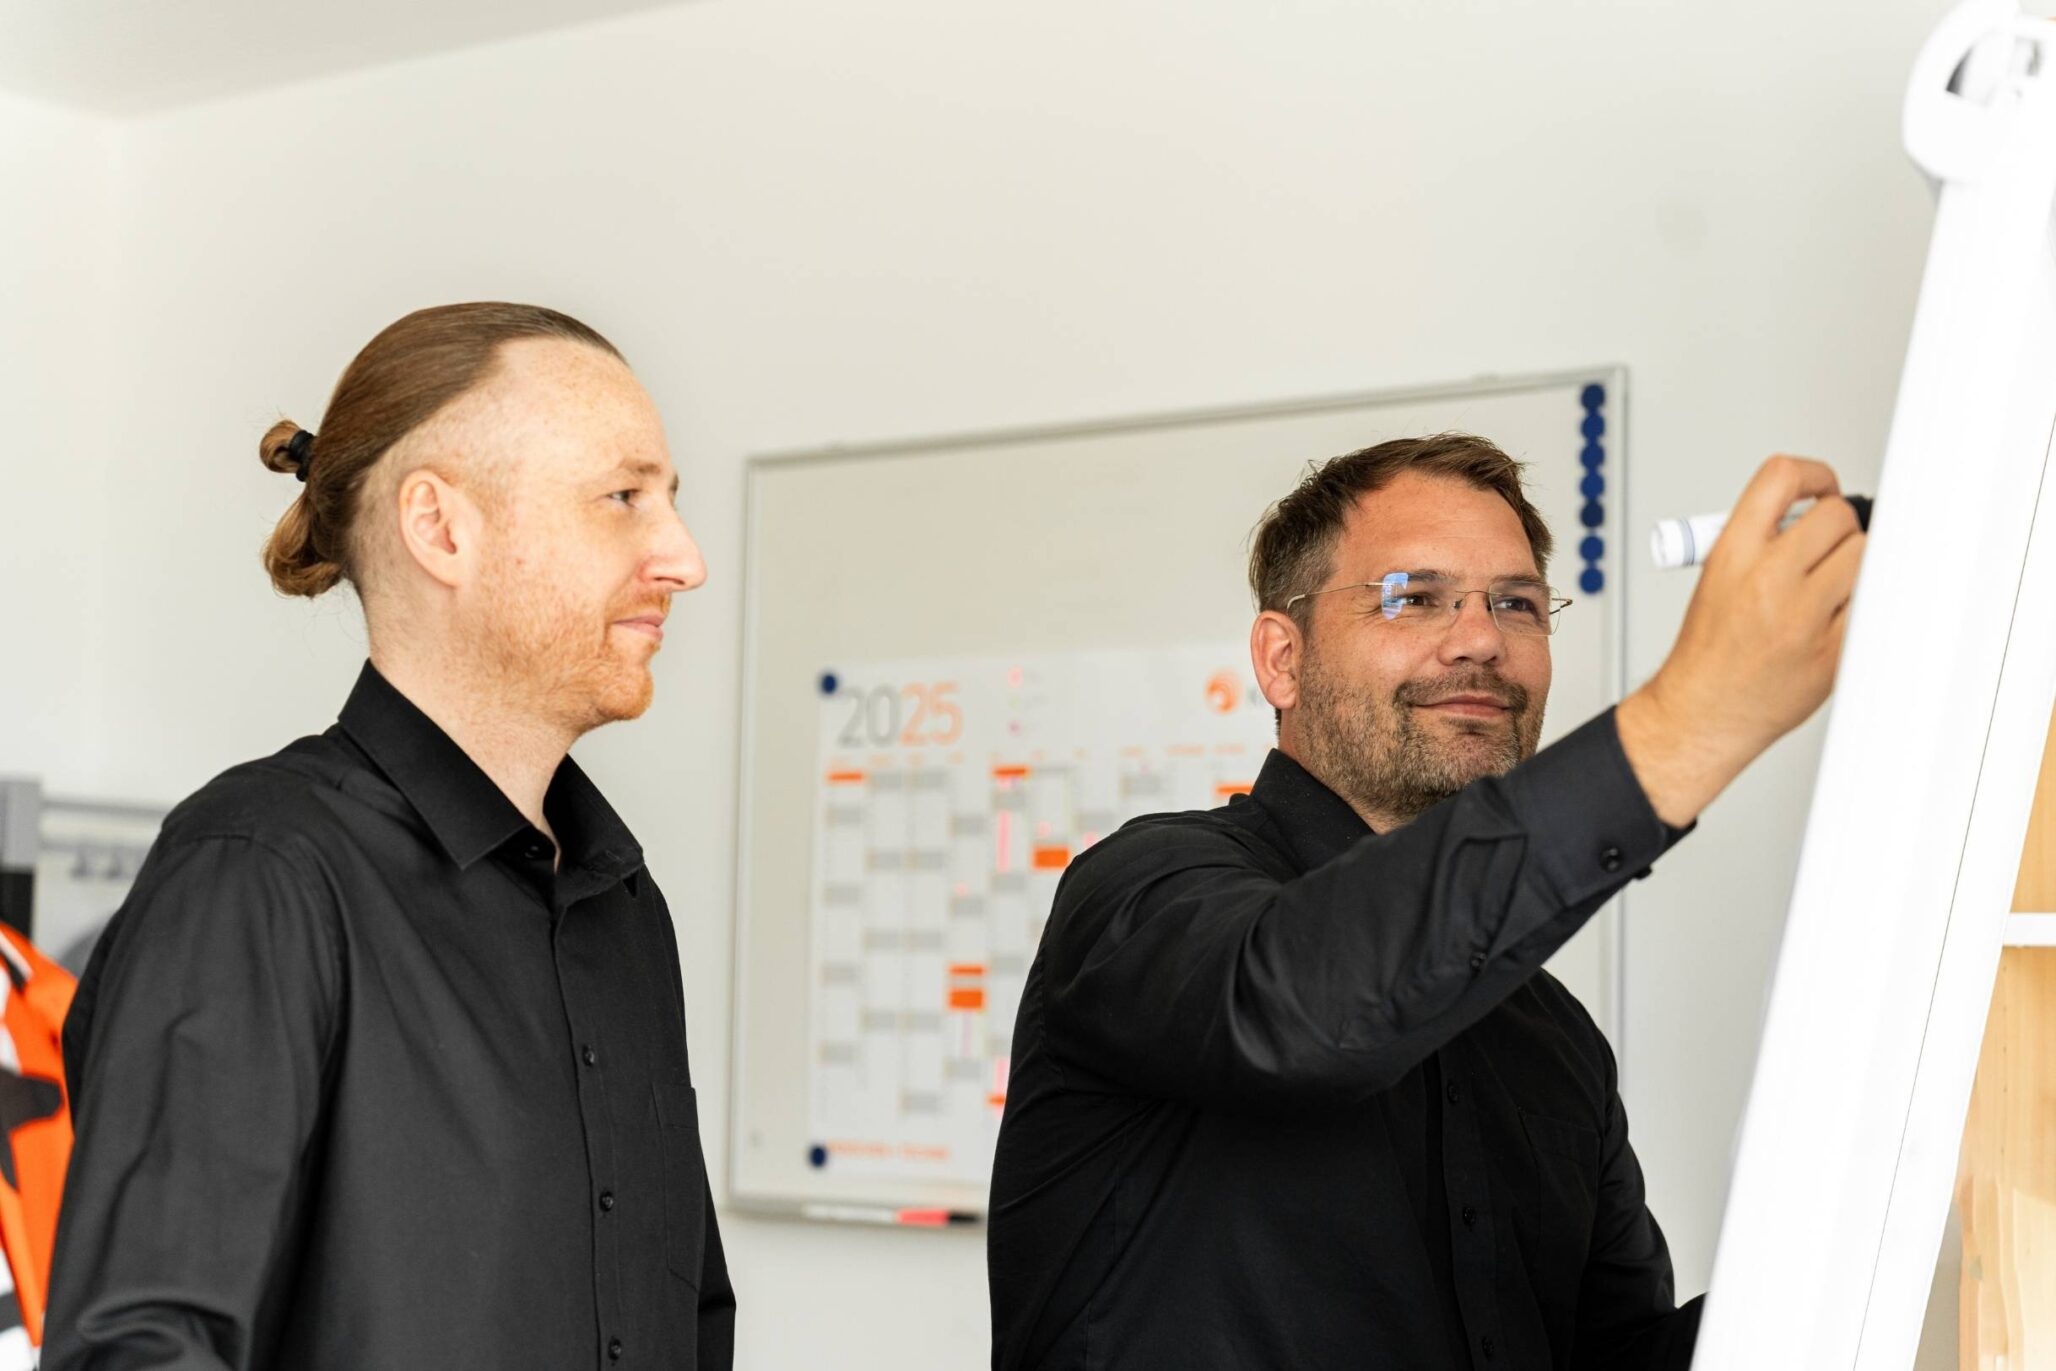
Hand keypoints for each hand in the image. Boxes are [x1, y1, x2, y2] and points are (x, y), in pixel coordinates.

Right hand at [1617, 455, 1866, 825]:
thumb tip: (1816, 510)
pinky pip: (1871, 604)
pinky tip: (1835, 617)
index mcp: (1732, 554)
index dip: (1813, 475)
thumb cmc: (1709, 649)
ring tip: (1828, 586)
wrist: (1704, 712)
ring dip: (1853, 565)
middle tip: (1824, 548)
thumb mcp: (1715, 575)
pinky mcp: (1834, 651)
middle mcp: (1768, 581)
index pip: (1782, 478)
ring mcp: (1805, 618)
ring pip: (1864, 557)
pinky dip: (1859, 604)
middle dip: (1836, 528)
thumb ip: (1760, 537)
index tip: (1821, 489)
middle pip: (1837, 517)